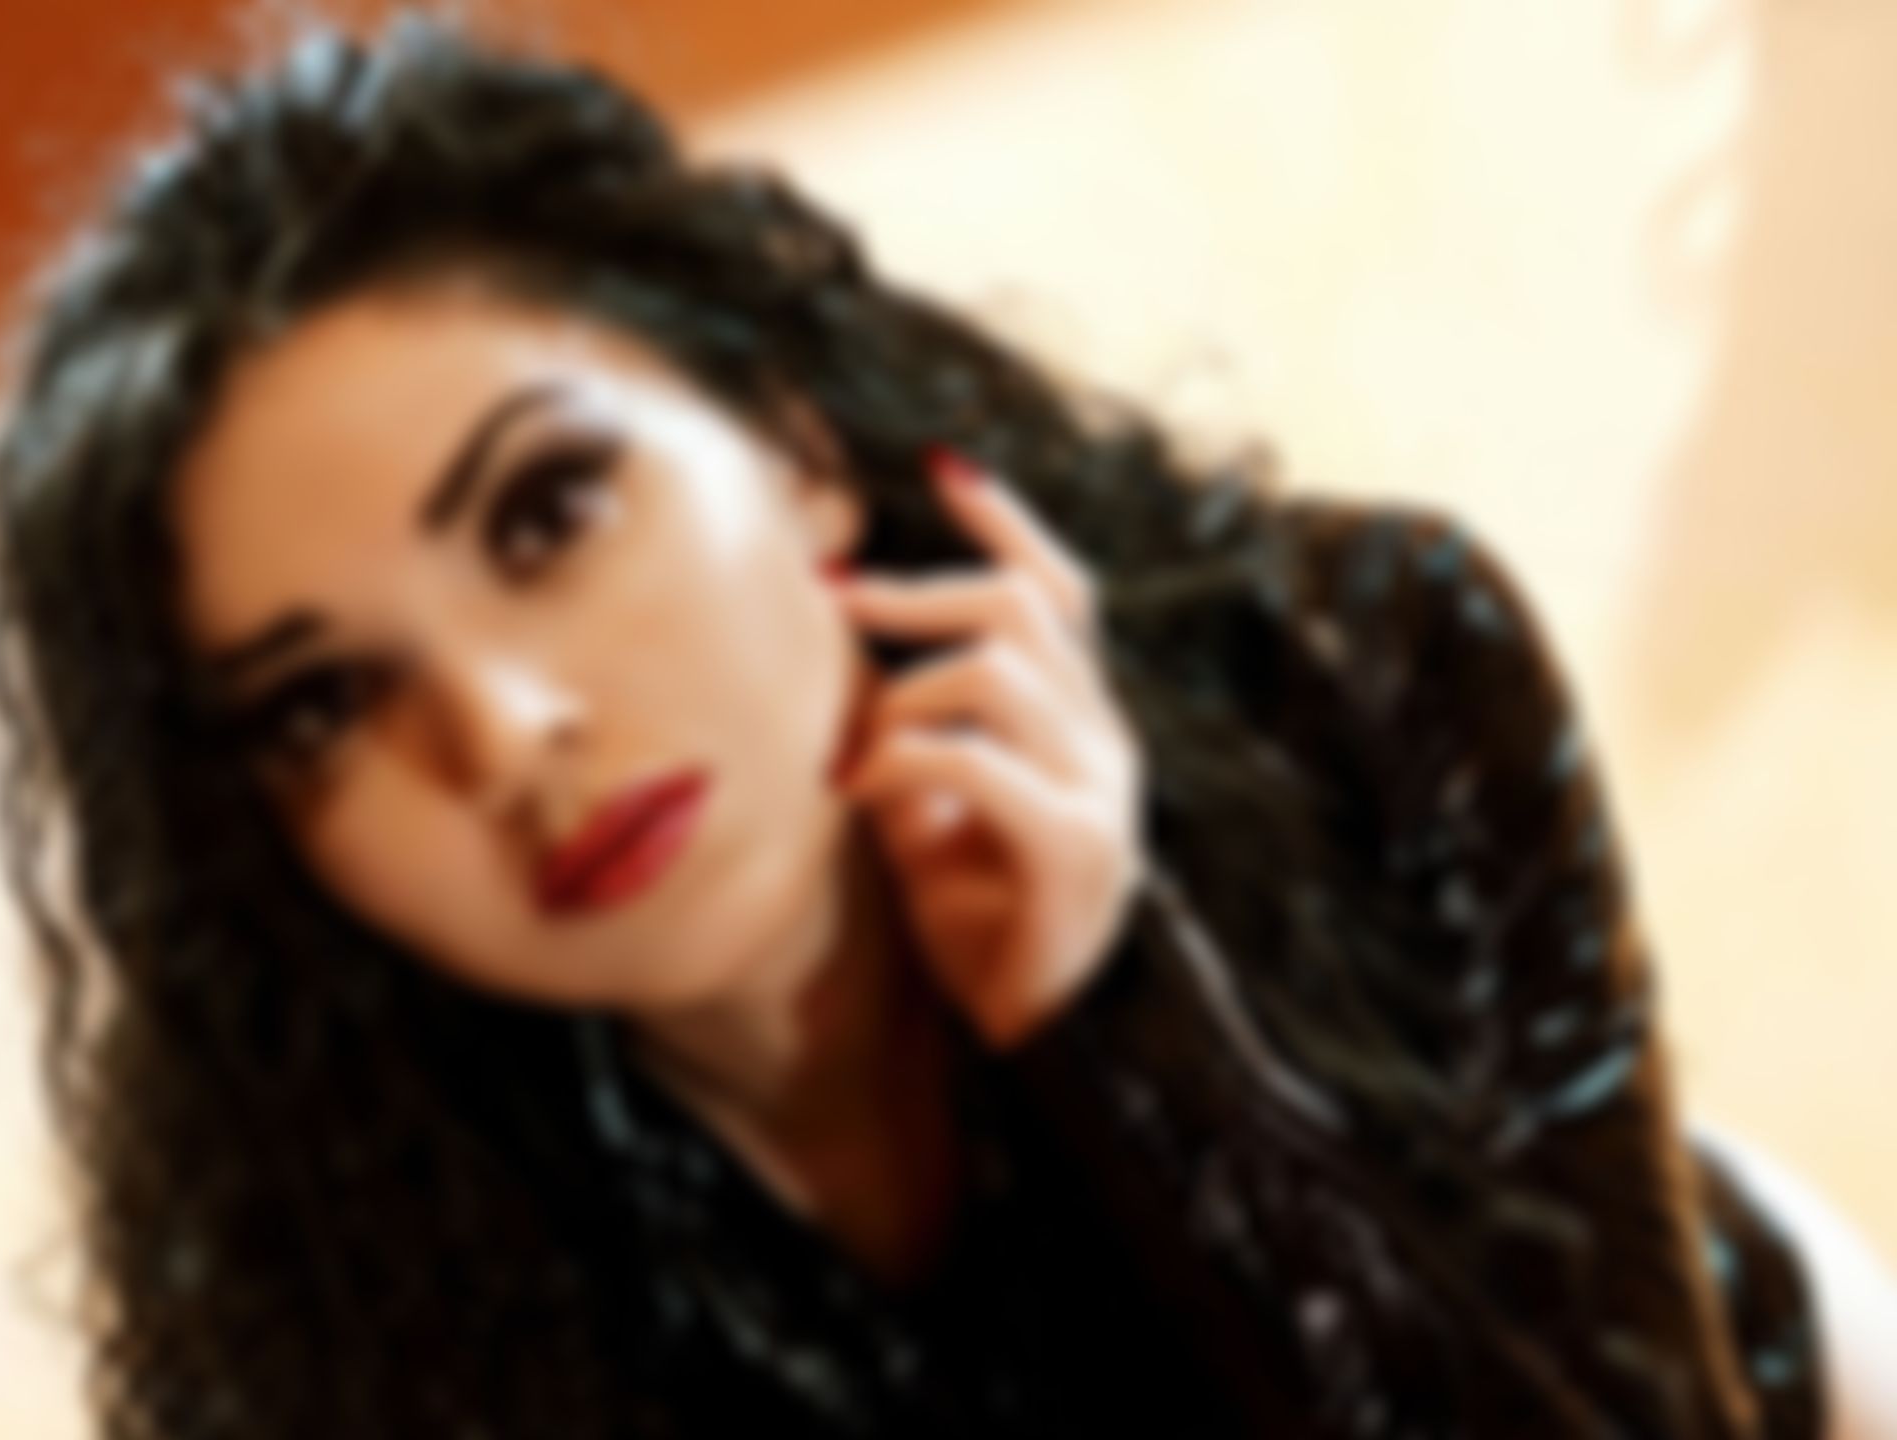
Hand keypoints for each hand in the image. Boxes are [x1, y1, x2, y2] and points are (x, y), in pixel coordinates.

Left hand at [827, 447, 1147, 1051]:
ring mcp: (1102, 790)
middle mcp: (1105, 741)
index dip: (1006, 523)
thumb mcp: (929, 813)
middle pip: (1022, 607)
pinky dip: (903, 760)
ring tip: (854, 754)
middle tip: (838, 598)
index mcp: (1080, 722)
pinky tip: (858, 792)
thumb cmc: (983, 926)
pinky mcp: (1078, 847)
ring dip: (902, 695)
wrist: (1045, 1042)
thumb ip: (904, 735)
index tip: (943, 466)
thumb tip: (833, 666)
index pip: (1060, 591)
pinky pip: (979, 760)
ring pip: (997, 670)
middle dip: (921, 590)